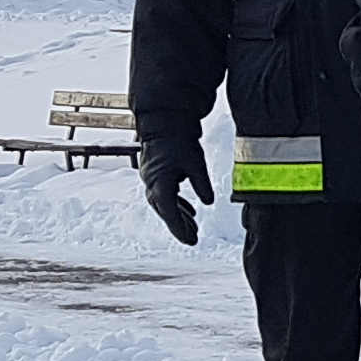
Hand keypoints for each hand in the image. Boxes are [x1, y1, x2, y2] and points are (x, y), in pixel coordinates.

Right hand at [137, 126, 212, 243]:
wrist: (164, 120)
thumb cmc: (179, 139)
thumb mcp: (195, 161)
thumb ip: (202, 183)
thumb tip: (209, 202)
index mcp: (160, 180)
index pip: (168, 210)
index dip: (179, 227)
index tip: (190, 241)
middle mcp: (152, 182)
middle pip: (165, 210)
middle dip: (179, 226)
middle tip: (193, 239)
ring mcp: (152, 178)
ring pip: (165, 203)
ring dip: (178, 216)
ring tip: (194, 230)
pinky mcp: (156, 173)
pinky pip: (165, 194)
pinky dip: (177, 204)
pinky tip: (190, 212)